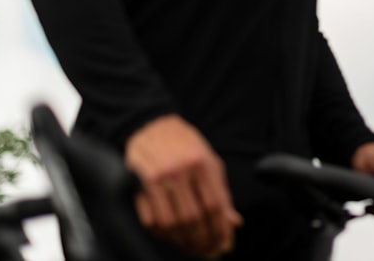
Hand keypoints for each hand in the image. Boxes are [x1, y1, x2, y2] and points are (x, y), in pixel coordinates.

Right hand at [125, 115, 242, 258]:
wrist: (152, 126)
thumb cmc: (185, 145)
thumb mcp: (210, 162)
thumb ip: (222, 192)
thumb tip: (234, 222)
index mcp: (202, 163)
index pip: (215, 205)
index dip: (221, 230)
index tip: (224, 245)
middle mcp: (181, 171)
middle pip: (194, 218)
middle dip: (203, 240)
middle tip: (208, 252)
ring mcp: (159, 178)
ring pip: (172, 223)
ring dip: (183, 241)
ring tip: (192, 247)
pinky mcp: (139, 184)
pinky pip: (151, 219)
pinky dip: (162, 234)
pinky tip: (172, 236)